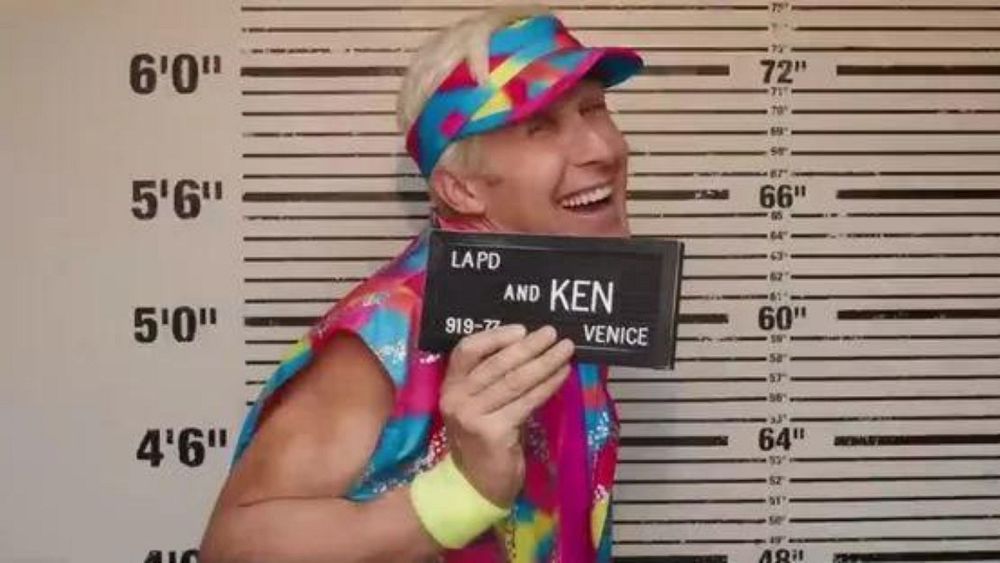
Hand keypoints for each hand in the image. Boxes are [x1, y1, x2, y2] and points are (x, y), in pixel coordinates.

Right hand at [438, 325, 573, 507]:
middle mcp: (456, 398)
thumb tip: (531, 346)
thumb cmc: (485, 440)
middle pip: (496, 363)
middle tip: (553, 333)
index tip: (521, 329)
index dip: (494, 336)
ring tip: (565, 349)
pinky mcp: (492, 432)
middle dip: (529, 346)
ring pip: (515, 381)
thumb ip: (495, 379)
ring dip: (544, 362)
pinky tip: (562, 375)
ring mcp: (472, 416)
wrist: (477, 486)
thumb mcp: (481, 405)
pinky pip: (526, 401)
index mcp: (450, 386)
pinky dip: (547, 385)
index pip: (466, 350)